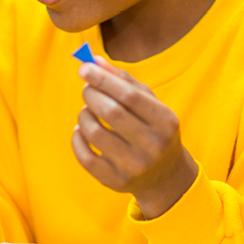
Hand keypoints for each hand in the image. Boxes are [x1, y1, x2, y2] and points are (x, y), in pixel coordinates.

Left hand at [73, 58, 197, 219]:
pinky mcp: (116, 182)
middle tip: (86, 89)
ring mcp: (134, 167)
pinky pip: (85, 157)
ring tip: (87, 111)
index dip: (103, 79)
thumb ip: (124, 80)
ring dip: (83, 115)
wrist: (165, 175)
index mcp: (166, 121)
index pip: (129, 96)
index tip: (84, 68)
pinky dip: (77, 138)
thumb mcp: (150, 103)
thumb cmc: (154, 129)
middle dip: (92, 95)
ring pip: (95, 134)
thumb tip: (94, 61)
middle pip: (111, 113)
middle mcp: (153, 146)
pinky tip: (81, 131)